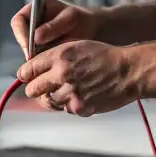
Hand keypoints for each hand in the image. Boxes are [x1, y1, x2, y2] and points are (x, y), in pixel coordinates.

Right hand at [10, 0, 99, 56]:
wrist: (92, 31)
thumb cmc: (82, 19)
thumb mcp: (70, 19)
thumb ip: (53, 26)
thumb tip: (36, 37)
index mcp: (36, 8)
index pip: (18, 20)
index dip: (21, 33)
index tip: (29, 46)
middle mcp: (32, 23)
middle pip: (20, 36)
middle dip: (27, 48)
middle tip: (37, 58)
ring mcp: (35, 37)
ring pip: (27, 49)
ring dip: (36, 55)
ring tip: (53, 57)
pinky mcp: (41, 49)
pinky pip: (36, 57)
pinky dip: (43, 61)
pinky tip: (54, 62)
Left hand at [16, 41, 139, 116]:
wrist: (129, 71)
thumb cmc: (104, 56)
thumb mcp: (77, 47)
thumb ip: (55, 57)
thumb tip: (33, 71)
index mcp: (60, 56)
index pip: (27, 70)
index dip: (26, 75)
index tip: (28, 78)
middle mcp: (62, 74)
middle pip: (32, 90)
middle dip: (35, 89)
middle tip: (44, 88)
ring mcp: (71, 92)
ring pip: (48, 101)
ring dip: (55, 97)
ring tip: (69, 90)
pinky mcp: (80, 107)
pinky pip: (65, 109)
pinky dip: (70, 104)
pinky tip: (83, 95)